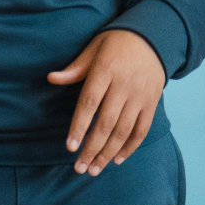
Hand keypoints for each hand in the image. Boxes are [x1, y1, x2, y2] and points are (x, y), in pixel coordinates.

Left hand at [46, 29, 165, 175]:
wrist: (153, 35)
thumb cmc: (117, 43)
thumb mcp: (94, 48)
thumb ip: (75, 68)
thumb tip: (51, 78)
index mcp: (106, 69)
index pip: (90, 102)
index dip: (79, 126)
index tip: (70, 147)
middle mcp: (124, 84)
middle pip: (106, 123)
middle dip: (92, 149)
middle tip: (79, 168)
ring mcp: (140, 94)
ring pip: (124, 130)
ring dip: (108, 153)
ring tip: (95, 169)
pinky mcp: (152, 101)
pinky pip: (142, 129)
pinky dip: (130, 147)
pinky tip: (117, 159)